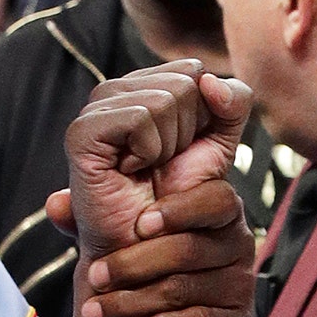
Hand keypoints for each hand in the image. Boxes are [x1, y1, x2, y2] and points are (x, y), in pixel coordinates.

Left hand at [49, 178, 252, 316]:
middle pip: (189, 249)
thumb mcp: (123, 235)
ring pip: (182, 289)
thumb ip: (94, 215)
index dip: (181, 209)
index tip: (140, 224)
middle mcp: (237, 244)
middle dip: (133, 264)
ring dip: (132, 301)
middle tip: (94, 277)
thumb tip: (56, 204)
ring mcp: (239, 286)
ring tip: (96, 311)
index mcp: (218, 211)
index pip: (216, 199)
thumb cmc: (149, 266)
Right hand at [63, 60, 251, 263]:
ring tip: (145, 168)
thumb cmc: (179, 196)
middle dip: (188, 130)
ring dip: (168, 145)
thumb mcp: (220, 142)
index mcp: (144, 85)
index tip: (181, 147)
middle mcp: (117, 90)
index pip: (196, 71)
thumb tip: (210, 80)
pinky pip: (140, 118)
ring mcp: (96, 108)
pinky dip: (148, 151)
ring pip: (166, 99)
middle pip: (186, 82)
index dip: (204, 115)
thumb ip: (233, 102)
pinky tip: (129, 169)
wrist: (152, 245)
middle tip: (160, 162)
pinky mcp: (83, 131)